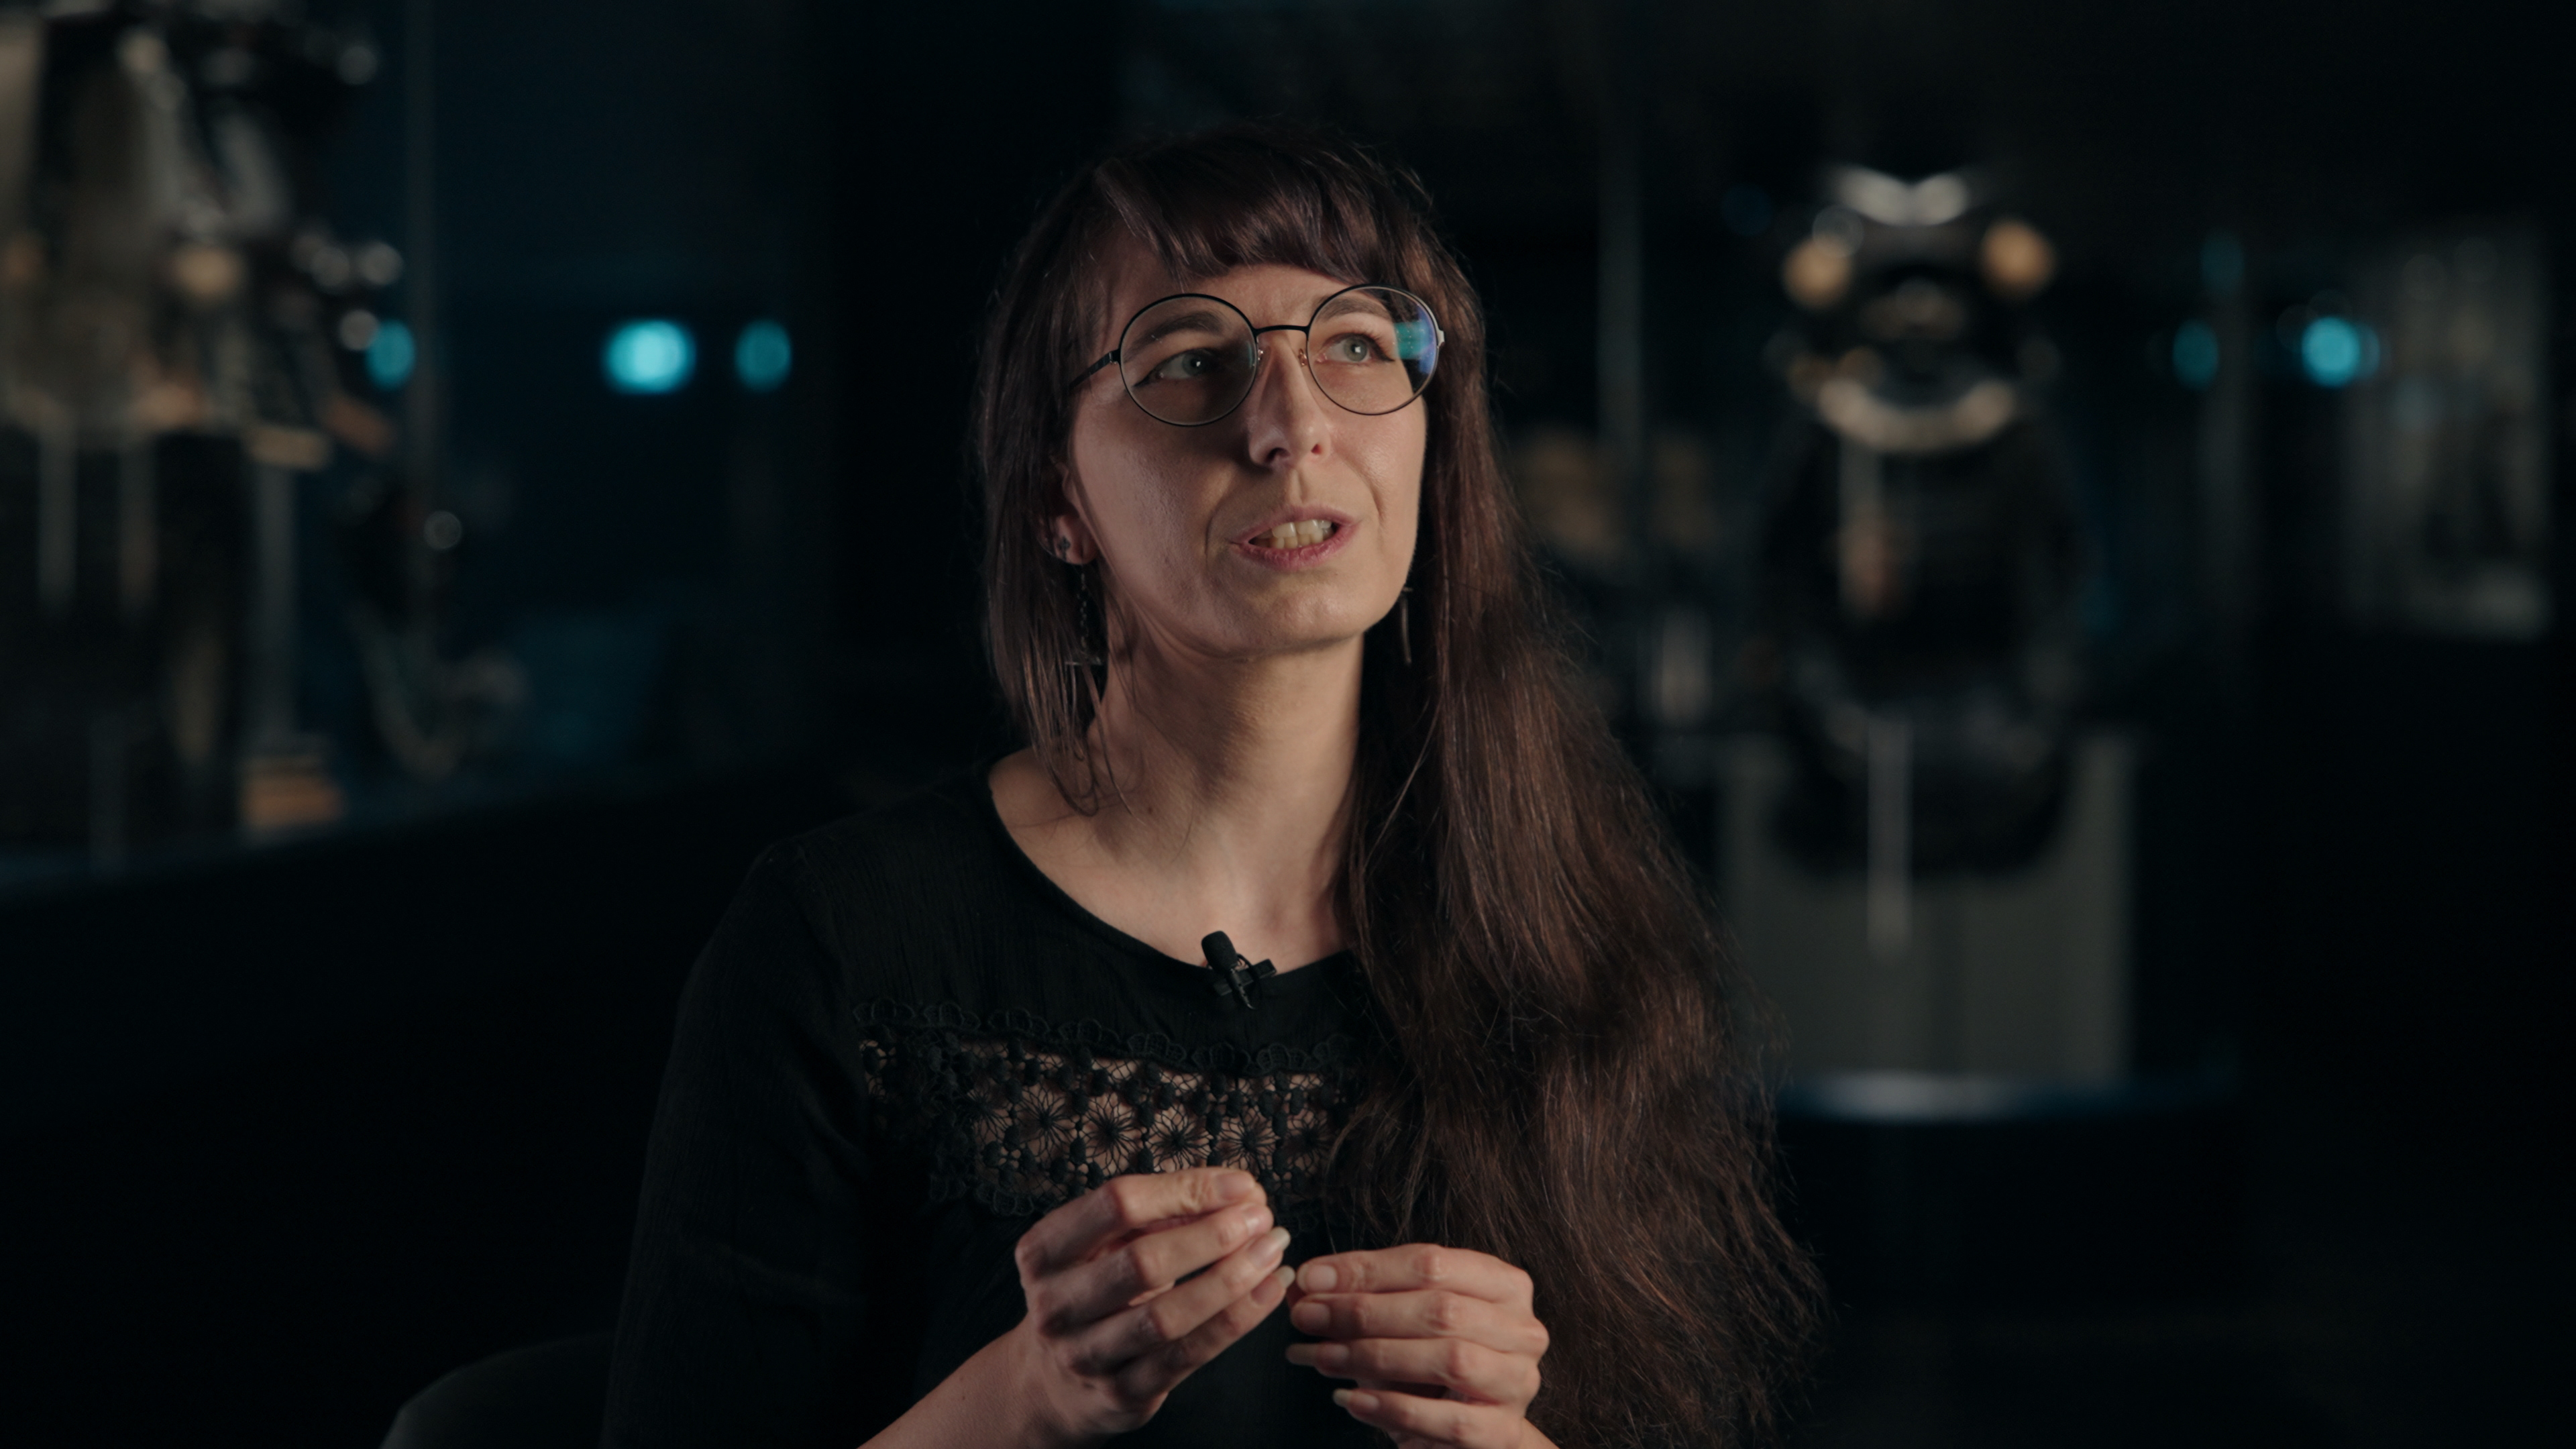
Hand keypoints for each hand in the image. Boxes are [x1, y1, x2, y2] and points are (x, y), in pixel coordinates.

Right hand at [1006, 1168, 1293, 1445]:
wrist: (1056, 1381)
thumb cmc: (1095, 1292)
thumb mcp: (1106, 1244)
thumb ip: (1162, 1213)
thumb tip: (1239, 1192)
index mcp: (1044, 1250)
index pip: (1118, 1204)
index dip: (1185, 1190)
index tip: (1239, 1185)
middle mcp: (1055, 1305)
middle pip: (1142, 1262)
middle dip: (1213, 1235)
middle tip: (1260, 1218)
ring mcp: (1085, 1355)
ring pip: (1167, 1317)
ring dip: (1230, 1280)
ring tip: (1271, 1251)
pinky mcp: (1121, 1393)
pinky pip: (1187, 1356)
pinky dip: (1235, 1321)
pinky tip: (1268, 1292)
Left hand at [1283, 1244, 1551, 1448]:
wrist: (1470, 1426)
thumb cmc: (1433, 1361)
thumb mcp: (1401, 1317)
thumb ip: (1362, 1295)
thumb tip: (1306, 1282)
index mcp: (1502, 1284)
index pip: (1431, 1262)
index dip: (1366, 1269)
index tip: (1311, 1279)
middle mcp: (1521, 1328)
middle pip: (1440, 1309)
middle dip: (1364, 1312)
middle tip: (1308, 1317)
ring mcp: (1517, 1381)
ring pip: (1450, 1360)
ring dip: (1375, 1356)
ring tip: (1323, 1357)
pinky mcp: (1502, 1431)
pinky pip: (1449, 1421)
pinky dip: (1394, 1409)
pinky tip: (1352, 1401)